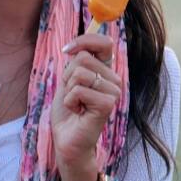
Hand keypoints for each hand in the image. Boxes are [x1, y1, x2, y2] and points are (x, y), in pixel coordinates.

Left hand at [51, 34, 122, 180]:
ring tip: (75, 104)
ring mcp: (113, 92)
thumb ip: (76, 62)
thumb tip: (75, 45)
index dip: (84, 40)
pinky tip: (78, 112)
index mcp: (106, 71)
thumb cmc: (68, 112)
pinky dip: (70, 101)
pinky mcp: (107, 104)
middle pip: (84, 57)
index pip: (104, 42)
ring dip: (68, 90)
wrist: (67, 139)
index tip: (67, 50)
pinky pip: (78, 90)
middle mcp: (114, 80)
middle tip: (72, 94)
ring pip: (79, 73)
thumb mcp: (69, 80)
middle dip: (68, 76)